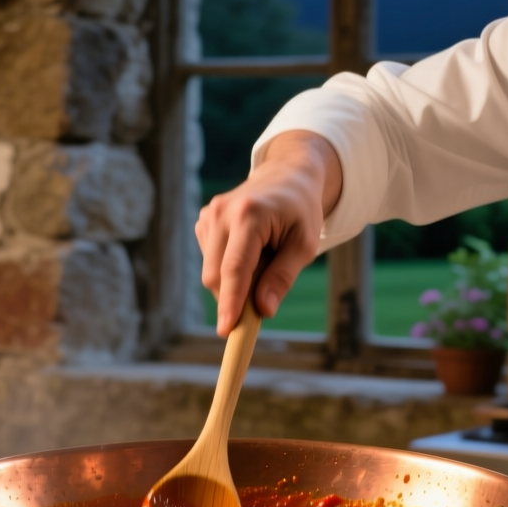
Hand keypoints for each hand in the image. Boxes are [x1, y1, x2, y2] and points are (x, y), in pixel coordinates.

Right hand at [196, 131, 341, 334]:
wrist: (286, 175)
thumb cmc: (300, 211)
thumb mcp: (304, 244)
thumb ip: (283, 276)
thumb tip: (263, 309)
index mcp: (249, 215)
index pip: (235, 268)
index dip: (230, 303)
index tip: (226, 331)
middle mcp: (222, 213)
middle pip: (216, 276)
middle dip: (235, 298)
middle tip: (263, 303)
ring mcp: (208, 216)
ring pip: (211, 272)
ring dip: (235, 282)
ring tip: (263, 260)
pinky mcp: (203, 222)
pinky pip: (210, 261)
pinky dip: (228, 269)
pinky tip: (249, 252)